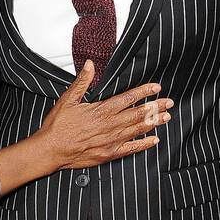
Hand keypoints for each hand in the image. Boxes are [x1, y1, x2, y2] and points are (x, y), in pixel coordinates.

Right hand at [39, 61, 173, 169]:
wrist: (50, 150)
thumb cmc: (58, 126)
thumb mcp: (68, 100)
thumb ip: (82, 82)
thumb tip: (90, 65)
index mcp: (102, 110)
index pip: (129, 98)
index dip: (144, 92)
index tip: (156, 88)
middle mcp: (110, 125)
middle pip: (138, 114)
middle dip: (155, 107)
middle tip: (169, 102)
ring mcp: (111, 141)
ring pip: (138, 130)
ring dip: (153, 123)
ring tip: (166, 117)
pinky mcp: (109, 154)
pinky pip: (131, 149)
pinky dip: (144, 144)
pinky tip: (154, 140)